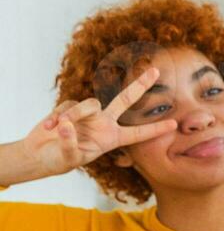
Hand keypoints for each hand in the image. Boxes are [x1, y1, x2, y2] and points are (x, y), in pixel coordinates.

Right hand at [13, 67, 177, 182]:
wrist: (40, 154)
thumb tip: (68, 124)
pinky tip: (49, 129)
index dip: (155, 129)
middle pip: (125, 99)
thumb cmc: (60, 159)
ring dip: (74, 115)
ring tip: (60, 129)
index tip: (174, 125)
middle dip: (140, 85)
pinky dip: (57, 117)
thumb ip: (70, 143)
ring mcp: (87, 114)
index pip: (138, 134)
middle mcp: (104, 123)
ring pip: (89, 104)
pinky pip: (67, 106)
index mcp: (112, 138)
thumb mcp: (70, 157)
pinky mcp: (69, 107)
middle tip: (156, 71)